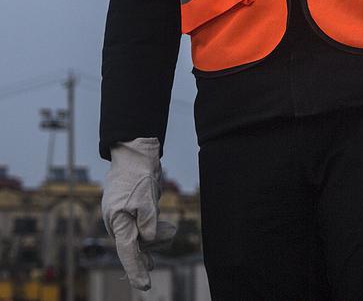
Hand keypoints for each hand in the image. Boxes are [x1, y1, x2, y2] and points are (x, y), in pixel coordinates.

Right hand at [101, 138, 175, 290]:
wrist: (133, 155)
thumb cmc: (137, 175)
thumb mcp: (145, 198)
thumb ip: (148, 222)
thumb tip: (148, 240)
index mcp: (117, 221)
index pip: (127, 251)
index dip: (136, 269)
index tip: (145, 285)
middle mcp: (118, 222)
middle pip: (136, 246)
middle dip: (151, 248)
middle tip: (167, 236)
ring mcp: (123, 217)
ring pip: (141, 237)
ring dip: (155, 238)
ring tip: (169, 231)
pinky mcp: (131, 211)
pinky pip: (142, 227)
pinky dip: (153, 230)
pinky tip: (165, 231)